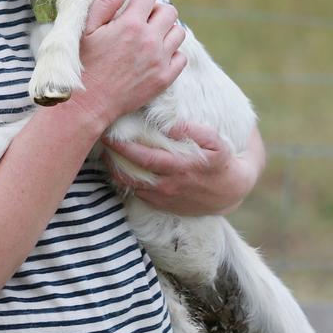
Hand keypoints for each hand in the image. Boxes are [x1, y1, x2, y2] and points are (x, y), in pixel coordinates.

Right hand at [72, 0, 186, 129]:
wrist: (88, 103)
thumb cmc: (84, 63)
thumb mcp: (87, 28)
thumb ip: (106, 2)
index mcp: (130, 24)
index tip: (132, 2)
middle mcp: (150, 40)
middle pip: (169, 11)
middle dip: (156, 10)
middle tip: (142, 19)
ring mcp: (160, 60)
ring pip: (179, 32)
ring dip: (166, 30)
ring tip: (150, 37)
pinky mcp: (165, 78)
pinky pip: (181, 57)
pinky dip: (172, 53)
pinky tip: (155, 55)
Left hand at [101, 123, 265, 215]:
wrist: (231, 191)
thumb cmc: (221, 160)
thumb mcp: (217, 142)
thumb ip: (196, 131)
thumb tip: (171, 127)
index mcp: (180, 167)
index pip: (144, 157)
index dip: (124, 147)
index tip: (109, 133)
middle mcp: (169, 185)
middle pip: (132, 172)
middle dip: (114, 156)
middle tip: (101, 140)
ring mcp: (164, 197)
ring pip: (131, 186)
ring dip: (116, 170)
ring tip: (106, 154)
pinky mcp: (163, 205)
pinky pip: (138, 194)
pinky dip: (126, 182)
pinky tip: (119, 168)